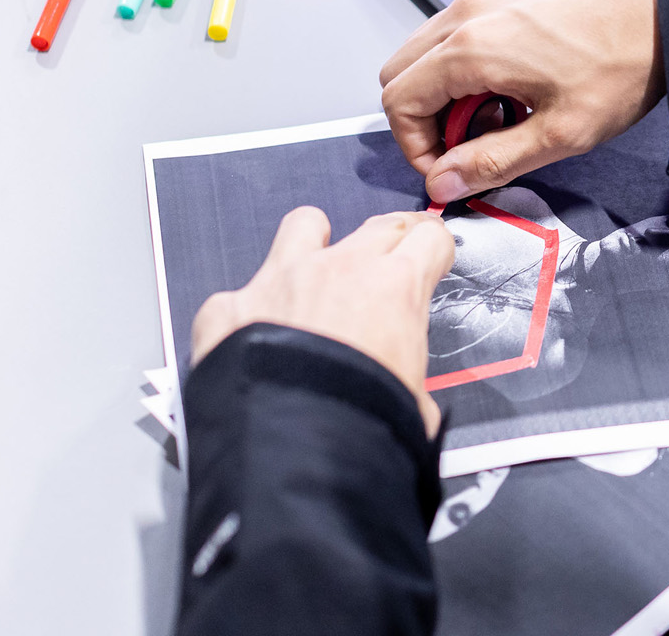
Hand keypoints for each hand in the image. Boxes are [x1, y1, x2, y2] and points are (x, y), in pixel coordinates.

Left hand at [191, 208, 454, 436]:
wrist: (294, 444)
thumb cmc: (360, 419)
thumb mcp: (414, 400)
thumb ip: (412, 380)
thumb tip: (412, 404)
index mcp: (396, 286)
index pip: (431, 238)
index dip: (436, 250)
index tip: (432, 260)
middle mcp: (339, 269)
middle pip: (379, 225)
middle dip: (393, 237)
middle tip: (394, 256)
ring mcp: (281, 279)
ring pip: (304, 225)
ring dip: (314, 240)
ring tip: (316, 267)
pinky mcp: (232, 305)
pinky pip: (239, 294)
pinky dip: (247, 311)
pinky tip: (253, 335)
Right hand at [380, 0, 663, 204]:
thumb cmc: (624, 64)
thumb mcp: (560, 133)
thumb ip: (492, 161)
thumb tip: (441, 183)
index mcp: (470, 48)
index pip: (398, 101)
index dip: (415, 146)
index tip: (451, 169)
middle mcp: (468, 11)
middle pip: (401, 70)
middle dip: (425, 117)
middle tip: (475, 144)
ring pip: (429, 48)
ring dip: (448, 89)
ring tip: (504, 114)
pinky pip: (462, 28)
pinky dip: (470, 62)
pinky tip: (520, 83)